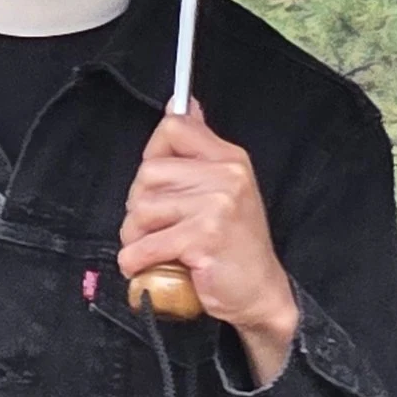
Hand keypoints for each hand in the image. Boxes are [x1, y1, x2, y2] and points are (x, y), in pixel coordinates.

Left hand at [120, 104, 297, 382]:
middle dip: (139, 206)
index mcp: (229, 158)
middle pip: (147, 173)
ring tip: (158, 250)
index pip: (174, 128)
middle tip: (158, 229)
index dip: (153, 153)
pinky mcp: (203, 238)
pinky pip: (143, 246)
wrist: (260, 292)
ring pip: (140, 211)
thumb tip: (180, 104)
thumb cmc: (234, 245)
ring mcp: (216, 206)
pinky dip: (136, 262)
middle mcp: (226, 175)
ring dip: (136, 238)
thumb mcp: (224, 189)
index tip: (159, 183)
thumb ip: (199, 150)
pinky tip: (149, 266)